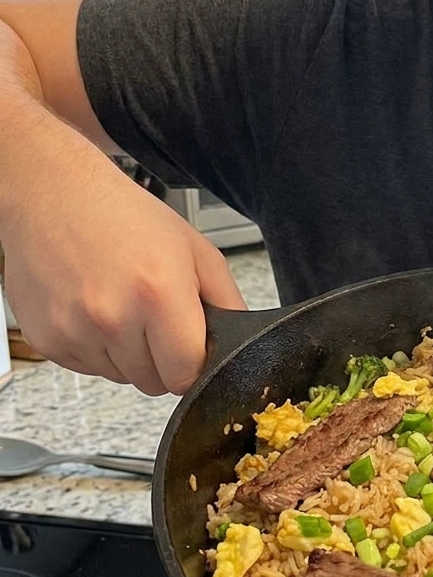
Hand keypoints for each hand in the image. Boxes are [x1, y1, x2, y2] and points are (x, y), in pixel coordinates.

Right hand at [2, 132, 246, 395]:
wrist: (53, 194)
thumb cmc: (127, 217)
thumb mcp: (196, 251)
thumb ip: (227, 302)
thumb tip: (242, 344)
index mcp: (159, 293)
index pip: (185, 374)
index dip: (193, 364)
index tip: (191, 347)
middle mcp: (113, 317)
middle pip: (154, 382)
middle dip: (162, 360)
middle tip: (155, 319)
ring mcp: (74, 331)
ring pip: (121, 378)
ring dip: (128, 356)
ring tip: (122, 308)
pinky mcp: (46, 340)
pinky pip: (88, 369)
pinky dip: (96, 350)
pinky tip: (94, 310)